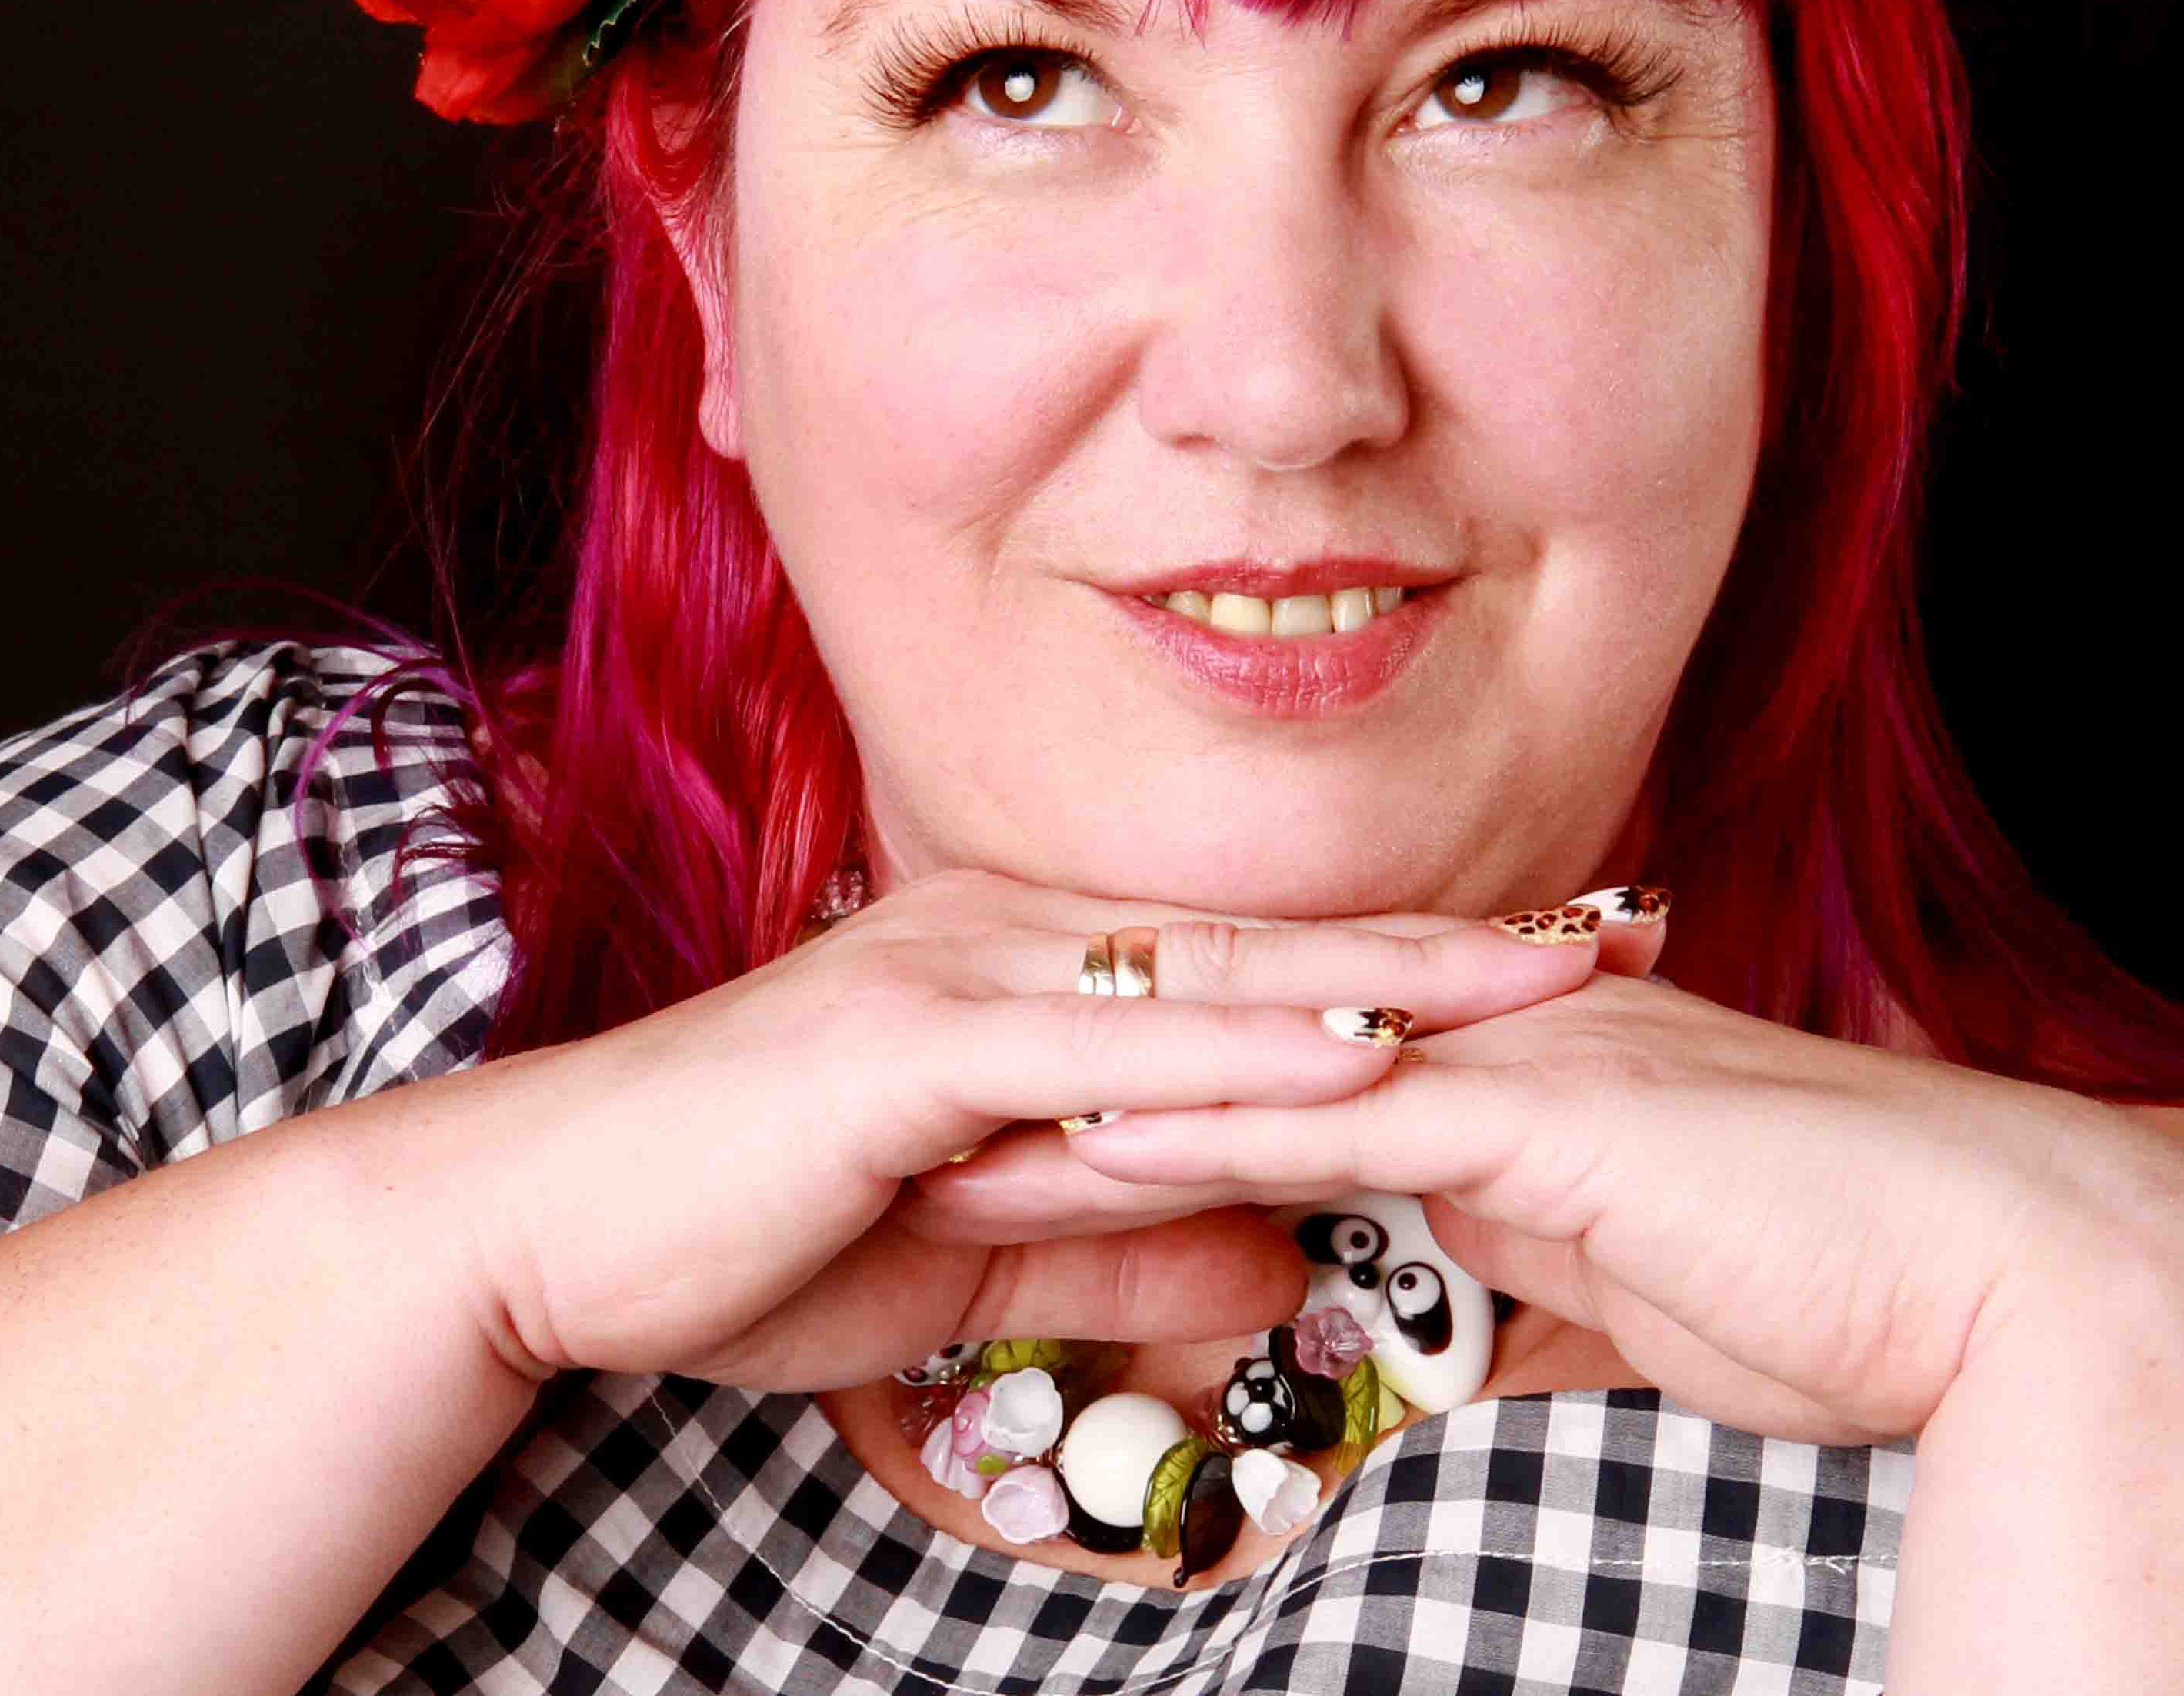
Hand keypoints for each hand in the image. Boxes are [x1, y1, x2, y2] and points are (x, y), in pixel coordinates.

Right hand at [386, 868, 1616, 1393]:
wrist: (548, 1224)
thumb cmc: (737, 1230)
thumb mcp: (970, 1255)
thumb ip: (1118, 1234)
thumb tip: (1273, 1253)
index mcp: (1019, 979)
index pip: (1251, 969)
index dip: (1414, 969)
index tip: (1566, 975)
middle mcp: (1003, 943)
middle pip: (1272, 943)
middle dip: (1459, 946)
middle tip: (1635, 929)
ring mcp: (957, 975)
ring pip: (1214, 973)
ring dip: (1395, 975)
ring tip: (1559, 978)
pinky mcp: (908, 1041)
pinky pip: (1105, 1043)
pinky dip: (1240, 1049)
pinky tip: (1361, 1053)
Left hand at [909, 952, 2140, 1444]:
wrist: (1991, 1269)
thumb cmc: (1830, 1286)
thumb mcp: (1627, 1293)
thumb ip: (1528, 1284)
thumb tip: (1454, 1322)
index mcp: (1483, 1079)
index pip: (1263, 1080)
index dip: (1124, 1106)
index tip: (989, 1140)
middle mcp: (1472, 1046)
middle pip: (1222, 1054)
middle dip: (1063, 1089)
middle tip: (908, 1119)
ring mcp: (1498, 1065)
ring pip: (1250, 1069)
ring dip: (1090, 1107)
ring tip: (935, 1136)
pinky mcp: (1532, 1115)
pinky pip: (1335, 1115)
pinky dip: (1206, 1128)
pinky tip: (1092, 1143)